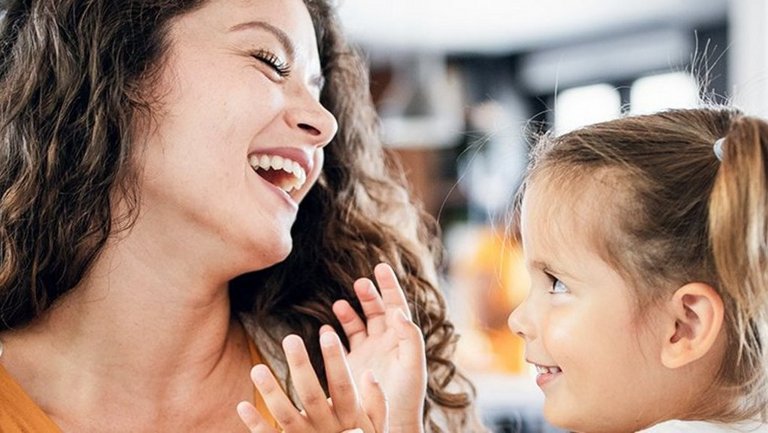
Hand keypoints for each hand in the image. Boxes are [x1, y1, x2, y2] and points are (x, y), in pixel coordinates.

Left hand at [237, 331, 387, 432]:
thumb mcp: (376, 429)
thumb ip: (376, 403)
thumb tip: (369, 373)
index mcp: (350, 419)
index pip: (344, 386)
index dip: (336, 361)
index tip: (327, 334)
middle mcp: (328, 429)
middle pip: (312, 395)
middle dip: (301, 366)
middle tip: (290, 338)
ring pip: (287, 416)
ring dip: (271, 393)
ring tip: (257, 369)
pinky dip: (256, 424)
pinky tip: (242, 406)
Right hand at [329, 263, 426, 432]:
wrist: (390, 422)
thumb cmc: (407, 397)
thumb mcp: (413, 366)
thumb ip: (410, 338)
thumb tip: (398, 311)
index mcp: (402, 339)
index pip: (397, 306)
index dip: (390, 286)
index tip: (380, 267)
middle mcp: (385, 343)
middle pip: (377, 311)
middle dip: (369, 295)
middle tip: (360, 283)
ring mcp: (368, 352)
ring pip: (358, 324)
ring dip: (350, 311)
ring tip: (340, 305)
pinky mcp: (351, 364)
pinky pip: (342, 342)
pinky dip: (334, 331)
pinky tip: (327, 327)